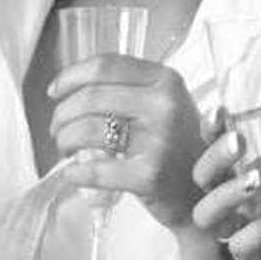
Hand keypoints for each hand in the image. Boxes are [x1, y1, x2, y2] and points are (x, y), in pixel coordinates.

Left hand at [47, 55, 212, 229]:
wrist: (206, 194)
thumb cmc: (179, 146)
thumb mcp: (167, 104)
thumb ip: (131, 89)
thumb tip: (73, 86)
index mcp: (166, 80)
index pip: (106, 66)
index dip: (71, 76)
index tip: (54, 90)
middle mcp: (164, 105)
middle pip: (91, 97)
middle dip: (62, 113)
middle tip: (57, 127)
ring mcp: (158, 141)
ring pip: (88, 130)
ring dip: (64, 139)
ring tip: (64, 147)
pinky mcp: (149, 175)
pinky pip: (96, 170)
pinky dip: (75, 172)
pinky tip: (71, 173)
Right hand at [192, 119, 260, 259]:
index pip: (228, 149)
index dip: (214, 130)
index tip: (220, 111)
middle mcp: (251, 201)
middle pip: (206, 178)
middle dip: (213, 158)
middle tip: (237, 143)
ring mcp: (250, 231)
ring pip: (208, 212)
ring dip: (225, 193)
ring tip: (256, 181)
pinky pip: (240, 244)